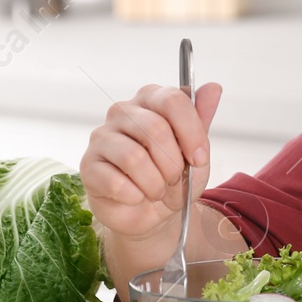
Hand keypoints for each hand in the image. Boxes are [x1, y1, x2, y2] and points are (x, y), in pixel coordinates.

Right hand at [80, 82, 222, 240]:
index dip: (191, 132)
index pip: (172, 100)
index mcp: (150, 100)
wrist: (152, 214)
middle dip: (173, 163)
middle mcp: (122, 111)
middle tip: (174, 179)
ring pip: (134, 157)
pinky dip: (135, 196)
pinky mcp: (88, 165)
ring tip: (156, 190)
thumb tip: (213, 87)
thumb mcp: (196, 152)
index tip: (199, 158)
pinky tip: (136, 197)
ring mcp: (101, 137)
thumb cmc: (173, 178)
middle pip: (155, 128)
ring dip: (154, 184)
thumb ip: (202, 120)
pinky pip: (116, 182)